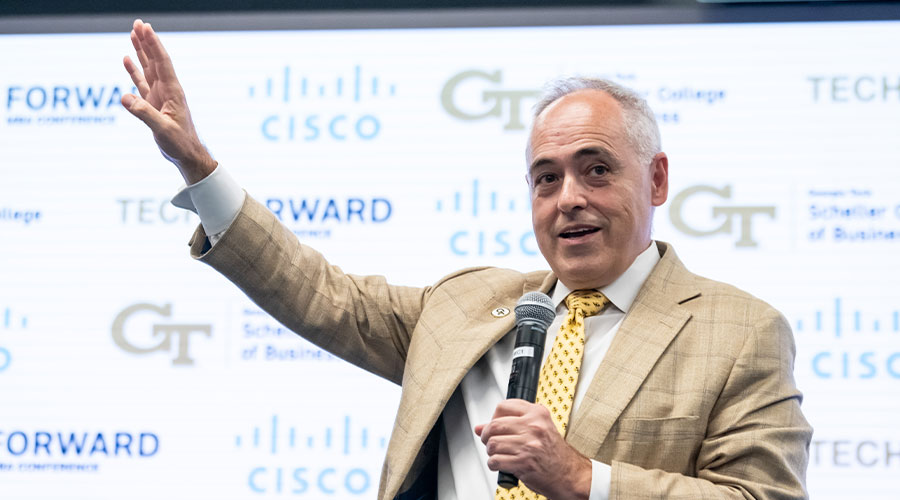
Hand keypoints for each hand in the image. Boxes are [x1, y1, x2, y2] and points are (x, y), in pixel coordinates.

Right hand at [121, 19, 216, 183]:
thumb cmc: (179, 143)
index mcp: (172, 92)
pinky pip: (141, 82)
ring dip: (141, 51)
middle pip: (155, 60)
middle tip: (138, 23)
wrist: (187, 154)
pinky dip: (134, 70)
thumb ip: (144, 113)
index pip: (161, 63)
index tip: (145, 28)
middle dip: (147, 41)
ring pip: (148, 68)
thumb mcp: (162, 130)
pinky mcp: (153, 104)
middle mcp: (167, 90)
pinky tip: (127, 59)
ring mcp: (160, 96)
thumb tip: (124, 97)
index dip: (153, 45)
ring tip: (133, 34)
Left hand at [475, 399, 591, 499]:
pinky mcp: (523, 462)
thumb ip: (511, 424)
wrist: (569, 474)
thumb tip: (480, 427)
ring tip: (498, 454)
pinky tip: (501, 464)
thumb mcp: (538, 430)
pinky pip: (495, 460)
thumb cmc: (554, 453)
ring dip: (490, 451)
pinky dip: (493, 464)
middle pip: (494, 425)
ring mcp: (528, 444)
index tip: (494, 424)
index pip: (504, 406)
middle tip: (490, 441)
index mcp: (538, 414)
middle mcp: (533, 427)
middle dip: (487, 435)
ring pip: (492, 443)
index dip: (494, 416)